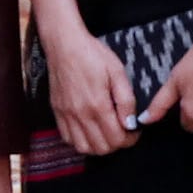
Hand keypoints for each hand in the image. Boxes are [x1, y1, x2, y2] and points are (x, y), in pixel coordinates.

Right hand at [43, 25, 139, 156]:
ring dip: (98, 146)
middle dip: (116, 144)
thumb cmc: (92, 54)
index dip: (130, 139)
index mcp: (97, 104)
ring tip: (106, 133)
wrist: (64, 45)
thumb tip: (130, 123)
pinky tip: (89, 130)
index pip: (116, 139)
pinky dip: (81, 141)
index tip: (134, 131)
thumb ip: (126, 100)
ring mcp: (66, 115)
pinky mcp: (57, 112)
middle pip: (101, 148)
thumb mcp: (117, 71)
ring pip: (84, 148)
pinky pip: (68, 139)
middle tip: (123, 132)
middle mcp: (80, 114)